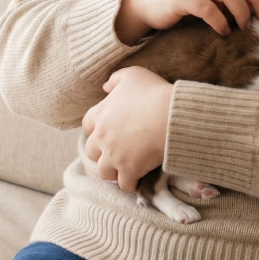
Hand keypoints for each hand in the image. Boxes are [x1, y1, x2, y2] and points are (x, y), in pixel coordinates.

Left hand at [81, 66, 172, 191]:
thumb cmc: (153, 92)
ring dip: (112, 170)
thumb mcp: (133, 75)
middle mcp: (102, 137)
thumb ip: (115, 79)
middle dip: (102, 152)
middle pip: (91, 151)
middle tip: (115, 151)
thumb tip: (105, 87)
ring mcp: (114, 155)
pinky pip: (124, 184)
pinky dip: (130, 183)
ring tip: (124, 168)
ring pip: (103, 171)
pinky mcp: (129, 169)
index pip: (87, 125)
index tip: (107, 130)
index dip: (96, 128)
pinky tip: (137, 179)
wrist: (171, 115)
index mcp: (101, 114)